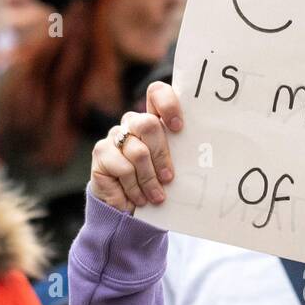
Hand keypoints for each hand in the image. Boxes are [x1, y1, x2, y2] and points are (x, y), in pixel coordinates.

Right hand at [90, 82, 182, 213]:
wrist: (128, 210)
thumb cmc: (157, 187)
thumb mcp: (173, 170)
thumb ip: (181, 156)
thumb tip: (202, 155)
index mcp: (154, 120)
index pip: (157, 93)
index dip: (168, 104)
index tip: (179, 127)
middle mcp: (133, 123)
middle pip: (149, 124)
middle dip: (162, 156)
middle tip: (168, 179)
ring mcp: (115, 135)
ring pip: (138, 152)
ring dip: (150, 179)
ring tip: (156, 197)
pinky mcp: (101, 152)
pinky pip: (123, 168)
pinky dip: (134, 188)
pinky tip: (139, 199)